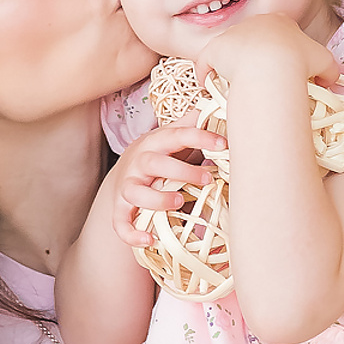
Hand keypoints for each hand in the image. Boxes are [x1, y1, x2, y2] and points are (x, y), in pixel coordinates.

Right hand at [110, 122, 223, 247]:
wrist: (125, 173)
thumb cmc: (160, 155)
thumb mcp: (172, 137)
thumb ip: (191, 124)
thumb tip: (216, 102)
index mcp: (156, 142)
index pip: (177, 135)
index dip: (200, 138)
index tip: (223, 145)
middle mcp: (139, 162)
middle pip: (154, 163)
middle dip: (181, 171)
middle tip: (208, 179)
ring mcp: (128, 185)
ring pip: (135, 192)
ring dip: (157, 200)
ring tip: (179, 203)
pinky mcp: (120, 208)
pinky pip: (120, 223)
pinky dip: (132, 233)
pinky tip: (149, 240)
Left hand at [200, 14, 339, 90]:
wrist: (270, 67)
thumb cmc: (300, 62)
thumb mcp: (325, 63)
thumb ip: (330, 70)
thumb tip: (330, 80)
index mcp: (280, 20)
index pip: (279, 30)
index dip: (281, 48)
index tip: (282, 64)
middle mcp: (254, 22)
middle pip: (253, 37)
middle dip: (255, 54)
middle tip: (259, 76)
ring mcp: (232, 34)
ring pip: (230, 48)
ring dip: (231, 63)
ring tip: (236, 82)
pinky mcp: (214, 49)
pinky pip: (206, 61)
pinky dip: (206, 72)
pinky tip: (210, 84)